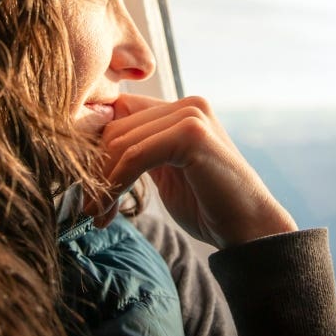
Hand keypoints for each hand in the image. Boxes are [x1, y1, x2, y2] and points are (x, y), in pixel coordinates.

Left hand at [85, 93, 296, 248]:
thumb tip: (92, 151)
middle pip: (115, 127)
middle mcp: (187, 105)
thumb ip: (140, 152)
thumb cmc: (208, 207)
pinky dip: (115, 185)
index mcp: (180, 110)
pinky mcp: (191, 134)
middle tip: (88, 208)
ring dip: (102, 183)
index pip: (119, 113)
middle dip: (95, 170)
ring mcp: (191, 115)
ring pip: (121, 141)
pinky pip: (135, 156)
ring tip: (97, 214)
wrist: (250, 230)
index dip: (96, 149)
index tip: (85, 187)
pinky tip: (108, 211)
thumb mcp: (165, 173)